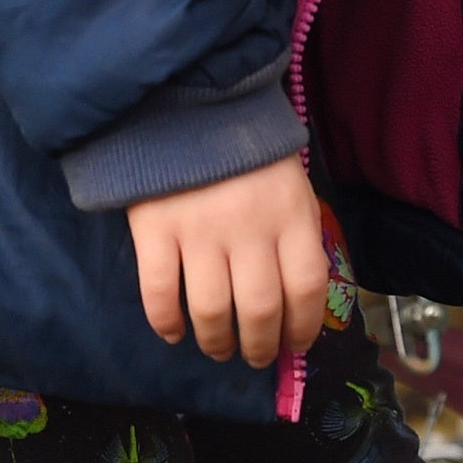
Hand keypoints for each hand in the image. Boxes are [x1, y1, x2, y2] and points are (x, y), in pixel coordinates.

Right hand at [127, 155, 328, 367]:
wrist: (188, 104)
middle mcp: (249, 228)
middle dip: (260, 346)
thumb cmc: (248, 154)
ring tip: (218, 350)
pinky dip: (165, 322)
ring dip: (216, 342)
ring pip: (211, 310)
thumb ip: (296, 238)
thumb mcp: (291, 188)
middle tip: (255, 357)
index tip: (295, 345)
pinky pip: (158, 291)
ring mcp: (199, 230)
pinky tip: (173, 334)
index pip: (307, 288)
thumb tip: (298, 304)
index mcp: (291, 216)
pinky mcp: (155, 229)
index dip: (303, 327)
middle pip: (260, 309)